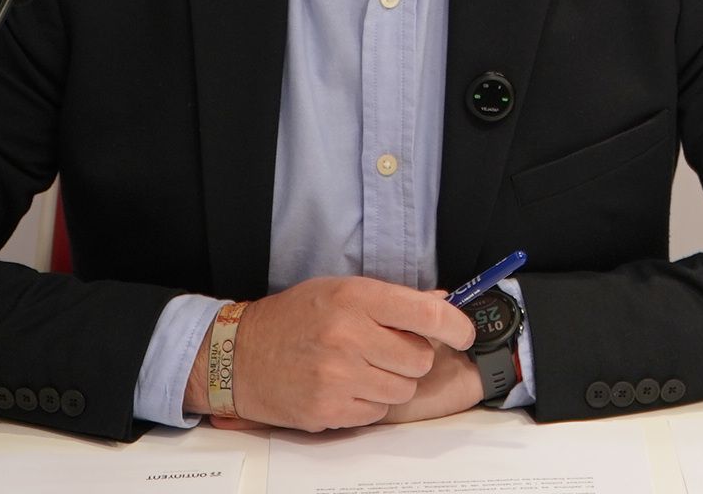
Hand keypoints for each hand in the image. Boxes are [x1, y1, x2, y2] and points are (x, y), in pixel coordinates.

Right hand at [191, 275, 474, 432]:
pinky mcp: (328, 410)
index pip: (426, 315)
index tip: (463, 333)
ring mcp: (338, 377)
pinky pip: (377, 412)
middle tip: (389, 350)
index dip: (456, 326)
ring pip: (403, 389)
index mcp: (356, 299)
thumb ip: (394, 299)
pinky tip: (347, 386)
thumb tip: (443, 305)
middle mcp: (348, 337)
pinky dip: (370, 402)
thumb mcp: (342, 290)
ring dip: (393, 381)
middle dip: (413, 356)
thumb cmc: (295, 318)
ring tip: (364, 367)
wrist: (239, 356)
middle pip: (420, 358)